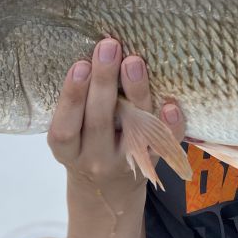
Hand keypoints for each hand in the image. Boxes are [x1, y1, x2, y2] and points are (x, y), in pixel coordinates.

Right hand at [47, 37, 185, 201]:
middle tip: (108, 47)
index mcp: (68, 151)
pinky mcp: (154, 160)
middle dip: (103, 82)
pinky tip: (171, 103)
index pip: (66, 127)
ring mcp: (127, 161)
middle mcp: (96, 158)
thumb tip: (94, 54)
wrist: (108, 190)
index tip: (80, 65)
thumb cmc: (86, 146)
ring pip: (133, 128)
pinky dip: (169, 124)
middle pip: (100, 122)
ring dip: (135, 92)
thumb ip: (79, 104)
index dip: (72, 97)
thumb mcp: (72, 133)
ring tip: (134, 61)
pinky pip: (164, 143)